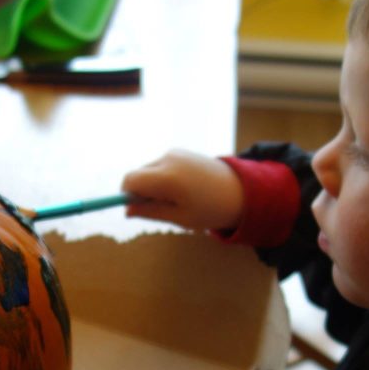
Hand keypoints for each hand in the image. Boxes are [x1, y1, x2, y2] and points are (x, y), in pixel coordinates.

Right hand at [121, 150, 244, 230]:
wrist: (242, 191)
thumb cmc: (211, 210)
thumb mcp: (179, 217)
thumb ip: (150, 212)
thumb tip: (127, 210)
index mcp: (167, 178)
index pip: (130, 181)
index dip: (126, 196)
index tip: (134, 210)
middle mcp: (168, 159)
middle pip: (138, 174)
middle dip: (140, 192)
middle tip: (160, 209)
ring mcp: (175, 153)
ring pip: (148, 170)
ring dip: (152, 185)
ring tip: (177, 199)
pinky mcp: (181, 152)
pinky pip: (160, 165)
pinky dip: (162, 178)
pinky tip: (182, 189)